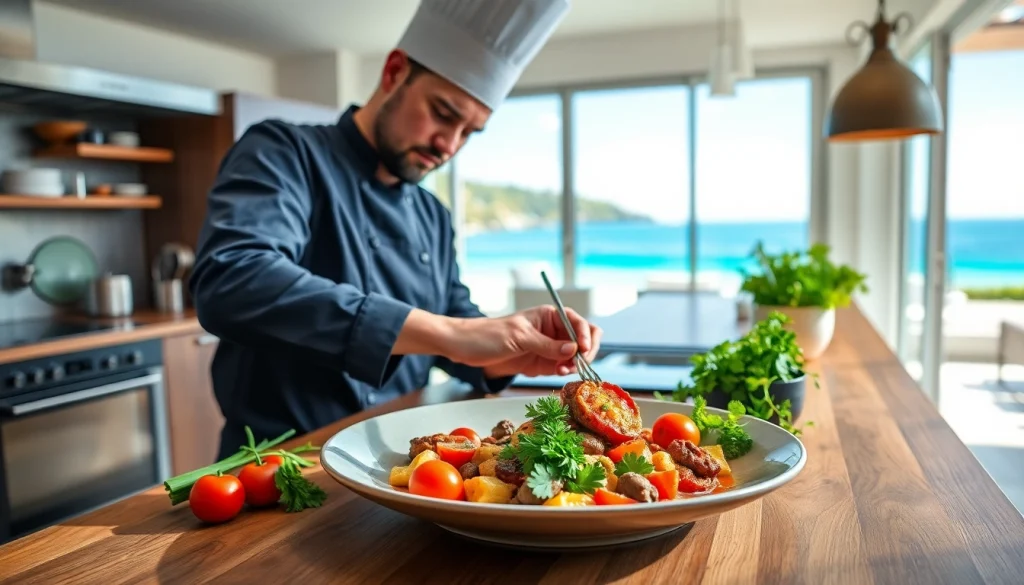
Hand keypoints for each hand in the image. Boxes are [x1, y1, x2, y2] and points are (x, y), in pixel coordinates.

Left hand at [455, 305, 601, 378]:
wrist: (466, 348)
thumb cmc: (489, 335)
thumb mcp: (519, 338)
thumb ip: (546, 345)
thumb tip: (573, 350)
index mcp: (549, 315)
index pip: (578, 322)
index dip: (585, 335)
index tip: (582, 350)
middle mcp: (553, 330)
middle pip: (583, 339)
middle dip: (585, 351)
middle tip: (578, 364)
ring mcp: (549, 348)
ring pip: (575, 356)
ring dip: (575, 364)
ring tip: (563, 371)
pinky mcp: (542, 363)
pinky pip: (562, 367)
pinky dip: (565, 371)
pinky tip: (559, 374)